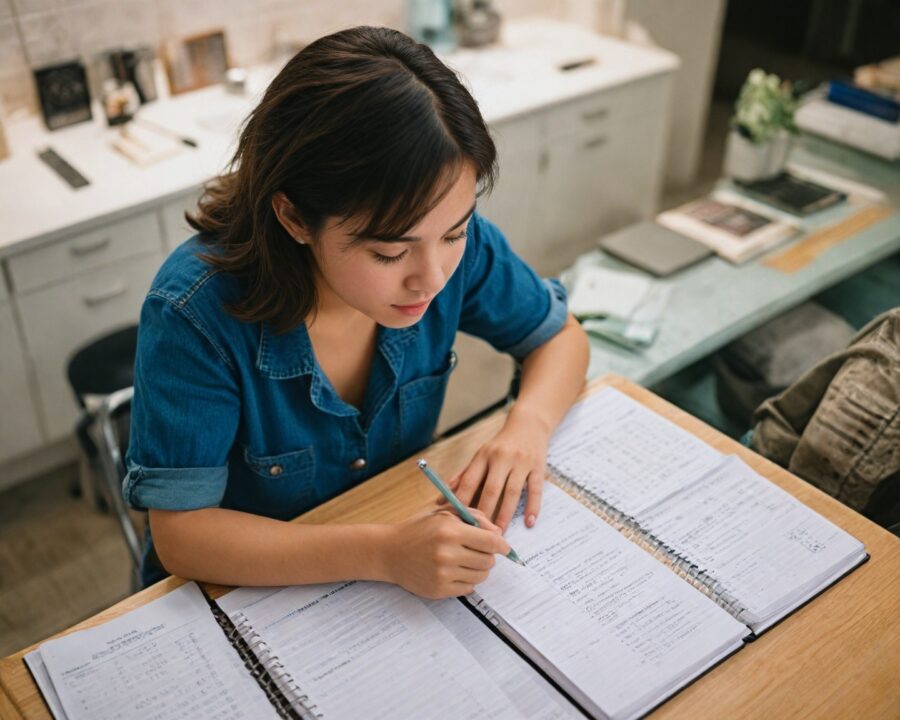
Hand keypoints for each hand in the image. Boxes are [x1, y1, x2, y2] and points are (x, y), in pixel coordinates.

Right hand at [383, 509, 509, 598]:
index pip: (491, 541)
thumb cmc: (418, 529)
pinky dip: (466, 581)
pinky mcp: (438, 590)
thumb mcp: (444, 514)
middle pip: (488, 561)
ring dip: (478, 569)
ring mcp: (443, 574)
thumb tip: (498, 532)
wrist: (389, 551)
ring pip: (480, 577)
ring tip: (465, 561)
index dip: (502, 545)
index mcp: (450, 531)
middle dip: (488, 556)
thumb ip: (474, 517)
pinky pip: (468, 589)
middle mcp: (447, 553)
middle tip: (478, 552)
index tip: (504, 547)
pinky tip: (455, 571)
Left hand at [444, 408, 550, 531]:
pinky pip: (535, 490)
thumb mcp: (480, 456)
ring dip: (505, 515)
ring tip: (500, 534)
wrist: (529, 424)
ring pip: (512, 492)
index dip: (462, 502)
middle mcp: (501, 457)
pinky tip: (528, 522)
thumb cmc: (500, 445)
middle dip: (484, 513)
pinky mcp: (538, 466)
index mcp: (483, 455)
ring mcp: (521, 462)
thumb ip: (462, 477)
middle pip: (490, 489)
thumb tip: (440, 501)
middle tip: (479, 535)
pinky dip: (532, 507)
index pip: (469, 481)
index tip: (457, 522)